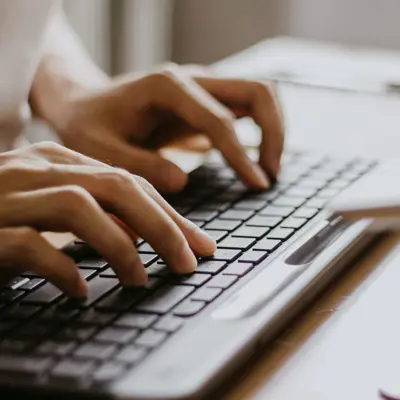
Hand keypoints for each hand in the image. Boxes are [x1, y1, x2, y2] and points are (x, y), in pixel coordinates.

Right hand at [0, 142, 215, 295]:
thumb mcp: (53, 208)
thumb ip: (94, 213)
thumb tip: (141, 237)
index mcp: (59, 161)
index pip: (130, 183)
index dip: (171, 215)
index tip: (199, 245)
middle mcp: (37, 170)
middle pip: (117, 187)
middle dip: (162, 226)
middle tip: (188, 262)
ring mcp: (7, 196)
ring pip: (79, 206)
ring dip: (120, 246)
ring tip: (140, 279)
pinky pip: (28, 244)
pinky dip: (62, 268)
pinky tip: (80, 291)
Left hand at [46, 64, 283, 192]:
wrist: (83, 105)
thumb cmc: (89, 126)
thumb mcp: (101, 150)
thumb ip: (141, 165)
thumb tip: (183, 181)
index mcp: (168, 87)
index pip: (220, 119)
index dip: (241, 155)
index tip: (256, 184)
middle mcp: (192, 80)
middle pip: (258, 90)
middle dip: (274, 133)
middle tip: (269, 175)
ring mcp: (201, 87)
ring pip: (259, 94)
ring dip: (272, 130)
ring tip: (266, 171)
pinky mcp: (204, 101)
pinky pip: (245, 108)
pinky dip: (259, 131)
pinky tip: (251, 161)